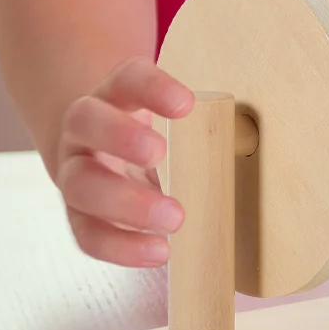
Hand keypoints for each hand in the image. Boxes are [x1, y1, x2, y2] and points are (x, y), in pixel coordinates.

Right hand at [54, 58, 195, 265]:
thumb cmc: (157, 132)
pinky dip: (121, 246)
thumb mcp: (173, 118)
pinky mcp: (77, 213)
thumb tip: (254, 146)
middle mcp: (86, 127)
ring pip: (80, 183)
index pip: (128, 77)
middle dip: (121, 137)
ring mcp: (75, 169)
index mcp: (115, 93)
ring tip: (174, 219)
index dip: (152, 87)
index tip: (186, 104)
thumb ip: (202, 125)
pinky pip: (87, 233)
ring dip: (127, 203)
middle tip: (160, 154)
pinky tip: (159, 252)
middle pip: (86, 121)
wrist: (109, 153)